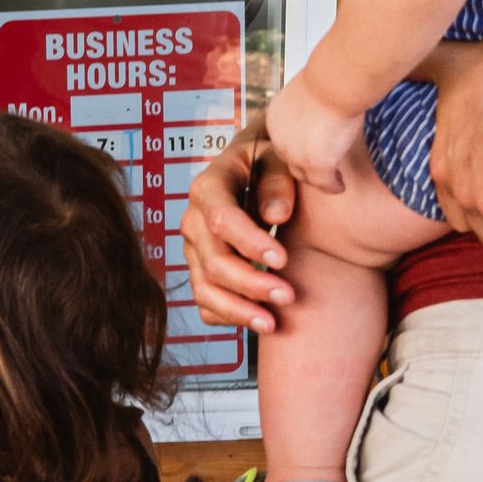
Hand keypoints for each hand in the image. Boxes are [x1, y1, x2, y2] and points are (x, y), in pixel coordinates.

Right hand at [180, 123, 297, 336]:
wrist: (255, 170)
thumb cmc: (269, 162)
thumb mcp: (278, 157)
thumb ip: (279, 181)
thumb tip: (276, 216)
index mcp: (209, 187)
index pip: (221, 219)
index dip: (250, 242)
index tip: (283, 259)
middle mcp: (194, 220)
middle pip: (213, 261)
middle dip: (250, 284)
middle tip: (288, 296)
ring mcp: (194, 249)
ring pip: (204, 288)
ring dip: (237, 311)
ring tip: (272, 323)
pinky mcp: (200, 270)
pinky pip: (205, 303)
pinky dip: (227, 317)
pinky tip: (257, 321)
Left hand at [263, 72, 362, 194]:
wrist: (333, 82)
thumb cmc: (329, 78)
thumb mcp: (309, 91)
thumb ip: (309, 105)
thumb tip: (322, 106)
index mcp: (275, 117)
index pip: (283, 140)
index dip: (298, 146)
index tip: (311, 149)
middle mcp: (279, 137)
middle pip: (290, 159)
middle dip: (305, 165)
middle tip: (321, 169)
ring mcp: (295, 154)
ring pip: (305, 174)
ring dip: (319, 179)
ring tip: (333, 180)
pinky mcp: (315, 164)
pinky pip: (323, 183)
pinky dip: (332, 186)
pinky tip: (340, 186)